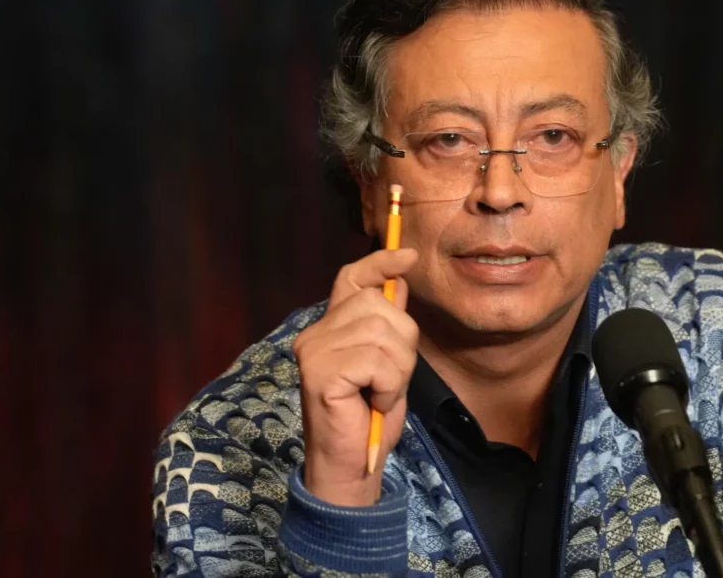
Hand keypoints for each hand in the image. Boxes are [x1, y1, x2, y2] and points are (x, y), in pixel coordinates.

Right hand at [293, 248, 419, 506]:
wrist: (351, 465)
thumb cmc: (369, 417)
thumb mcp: (389, 364)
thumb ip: (389, 326)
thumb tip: (399, 282)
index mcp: (332, 327)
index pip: (351, 278)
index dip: (380, 262)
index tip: (408, 257)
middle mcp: (317, 333)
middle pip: (380, 306)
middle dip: (403, 343)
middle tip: (389, 379)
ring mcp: (314, 350)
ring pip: (383, 332)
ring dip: (397, 369)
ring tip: (380, 392)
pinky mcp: (320, 371)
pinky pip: (376, 360)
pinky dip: (389, 384)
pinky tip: (374, 401)